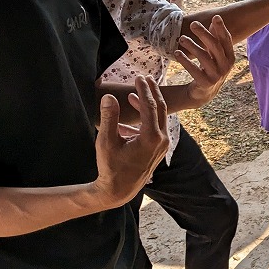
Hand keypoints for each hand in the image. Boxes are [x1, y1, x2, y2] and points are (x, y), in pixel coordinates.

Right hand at [92, 76, 168, 208]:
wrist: (119, 191)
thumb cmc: (111, 167)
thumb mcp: (107, 141)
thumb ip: (109, 117)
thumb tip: (109, 97)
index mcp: (151, 137)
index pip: (150, 105)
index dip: (144, 89)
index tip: (139, 77)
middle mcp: (161, 140)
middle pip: (160, 108)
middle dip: (152, 92)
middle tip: (145, 78)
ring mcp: (162, 146)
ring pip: (159, 118)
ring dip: (147, 105)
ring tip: (134, 94)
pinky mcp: (158, 150)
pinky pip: (154, 129)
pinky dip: (144, 120)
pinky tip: (125, 122)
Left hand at [175, 15, 235, 106]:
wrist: (205, 93)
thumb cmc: (211, 69)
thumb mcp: (215, 55)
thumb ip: (216, 39)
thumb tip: (214, 20)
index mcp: (230, 58)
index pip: (226, 40)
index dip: (222, 28)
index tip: (215, 17)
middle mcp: (225, 66)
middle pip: (215, 46)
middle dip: (204, 34)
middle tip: (193, 24)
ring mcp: (216, 75)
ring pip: (204, 57)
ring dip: (192, 46)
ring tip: (182, 38)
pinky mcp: (205, 83)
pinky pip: (194, 69)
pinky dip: (185, 60)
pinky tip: (177, 52)